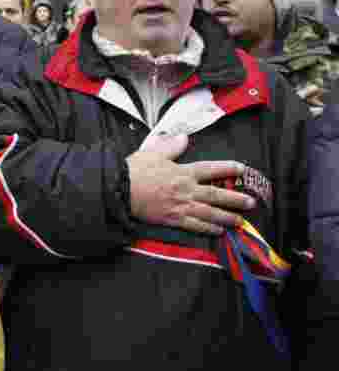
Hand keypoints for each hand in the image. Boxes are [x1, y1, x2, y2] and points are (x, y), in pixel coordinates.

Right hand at [127, 133, 255, 235]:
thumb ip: (170, 147)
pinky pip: (195, 225)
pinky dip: (208, 229)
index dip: (227, 168)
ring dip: (227, 217)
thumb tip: (184, 138)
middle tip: (251, 203)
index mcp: (182, 172)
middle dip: (235, 199)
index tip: (242, 169)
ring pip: (209, 212)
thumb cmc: (133, 170)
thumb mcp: (152, 153)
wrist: (119, 190)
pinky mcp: (172, 219)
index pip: (210, 169)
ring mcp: (180, 206)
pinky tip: (218, 231)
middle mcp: (186, 189)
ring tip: (240, 221)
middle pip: (216, 194)